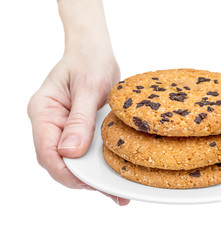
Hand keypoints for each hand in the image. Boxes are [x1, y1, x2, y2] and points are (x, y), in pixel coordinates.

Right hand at [27, 42, 128, 205]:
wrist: (95, 50)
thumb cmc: (89, 61)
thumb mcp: (88, 88)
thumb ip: (79, 120)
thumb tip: (70, 152)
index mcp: (43, 112)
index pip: (46, 150)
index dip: (65, 170)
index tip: (87, 182)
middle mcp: (50, 123)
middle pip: (58, 160)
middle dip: (80, 178)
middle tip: (108, 190)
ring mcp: (63, 127)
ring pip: (72, 159)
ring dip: (91, 175)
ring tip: (116, 191)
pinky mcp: (78, 129)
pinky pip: (85, 150)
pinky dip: (98, 164)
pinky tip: (114, 175)